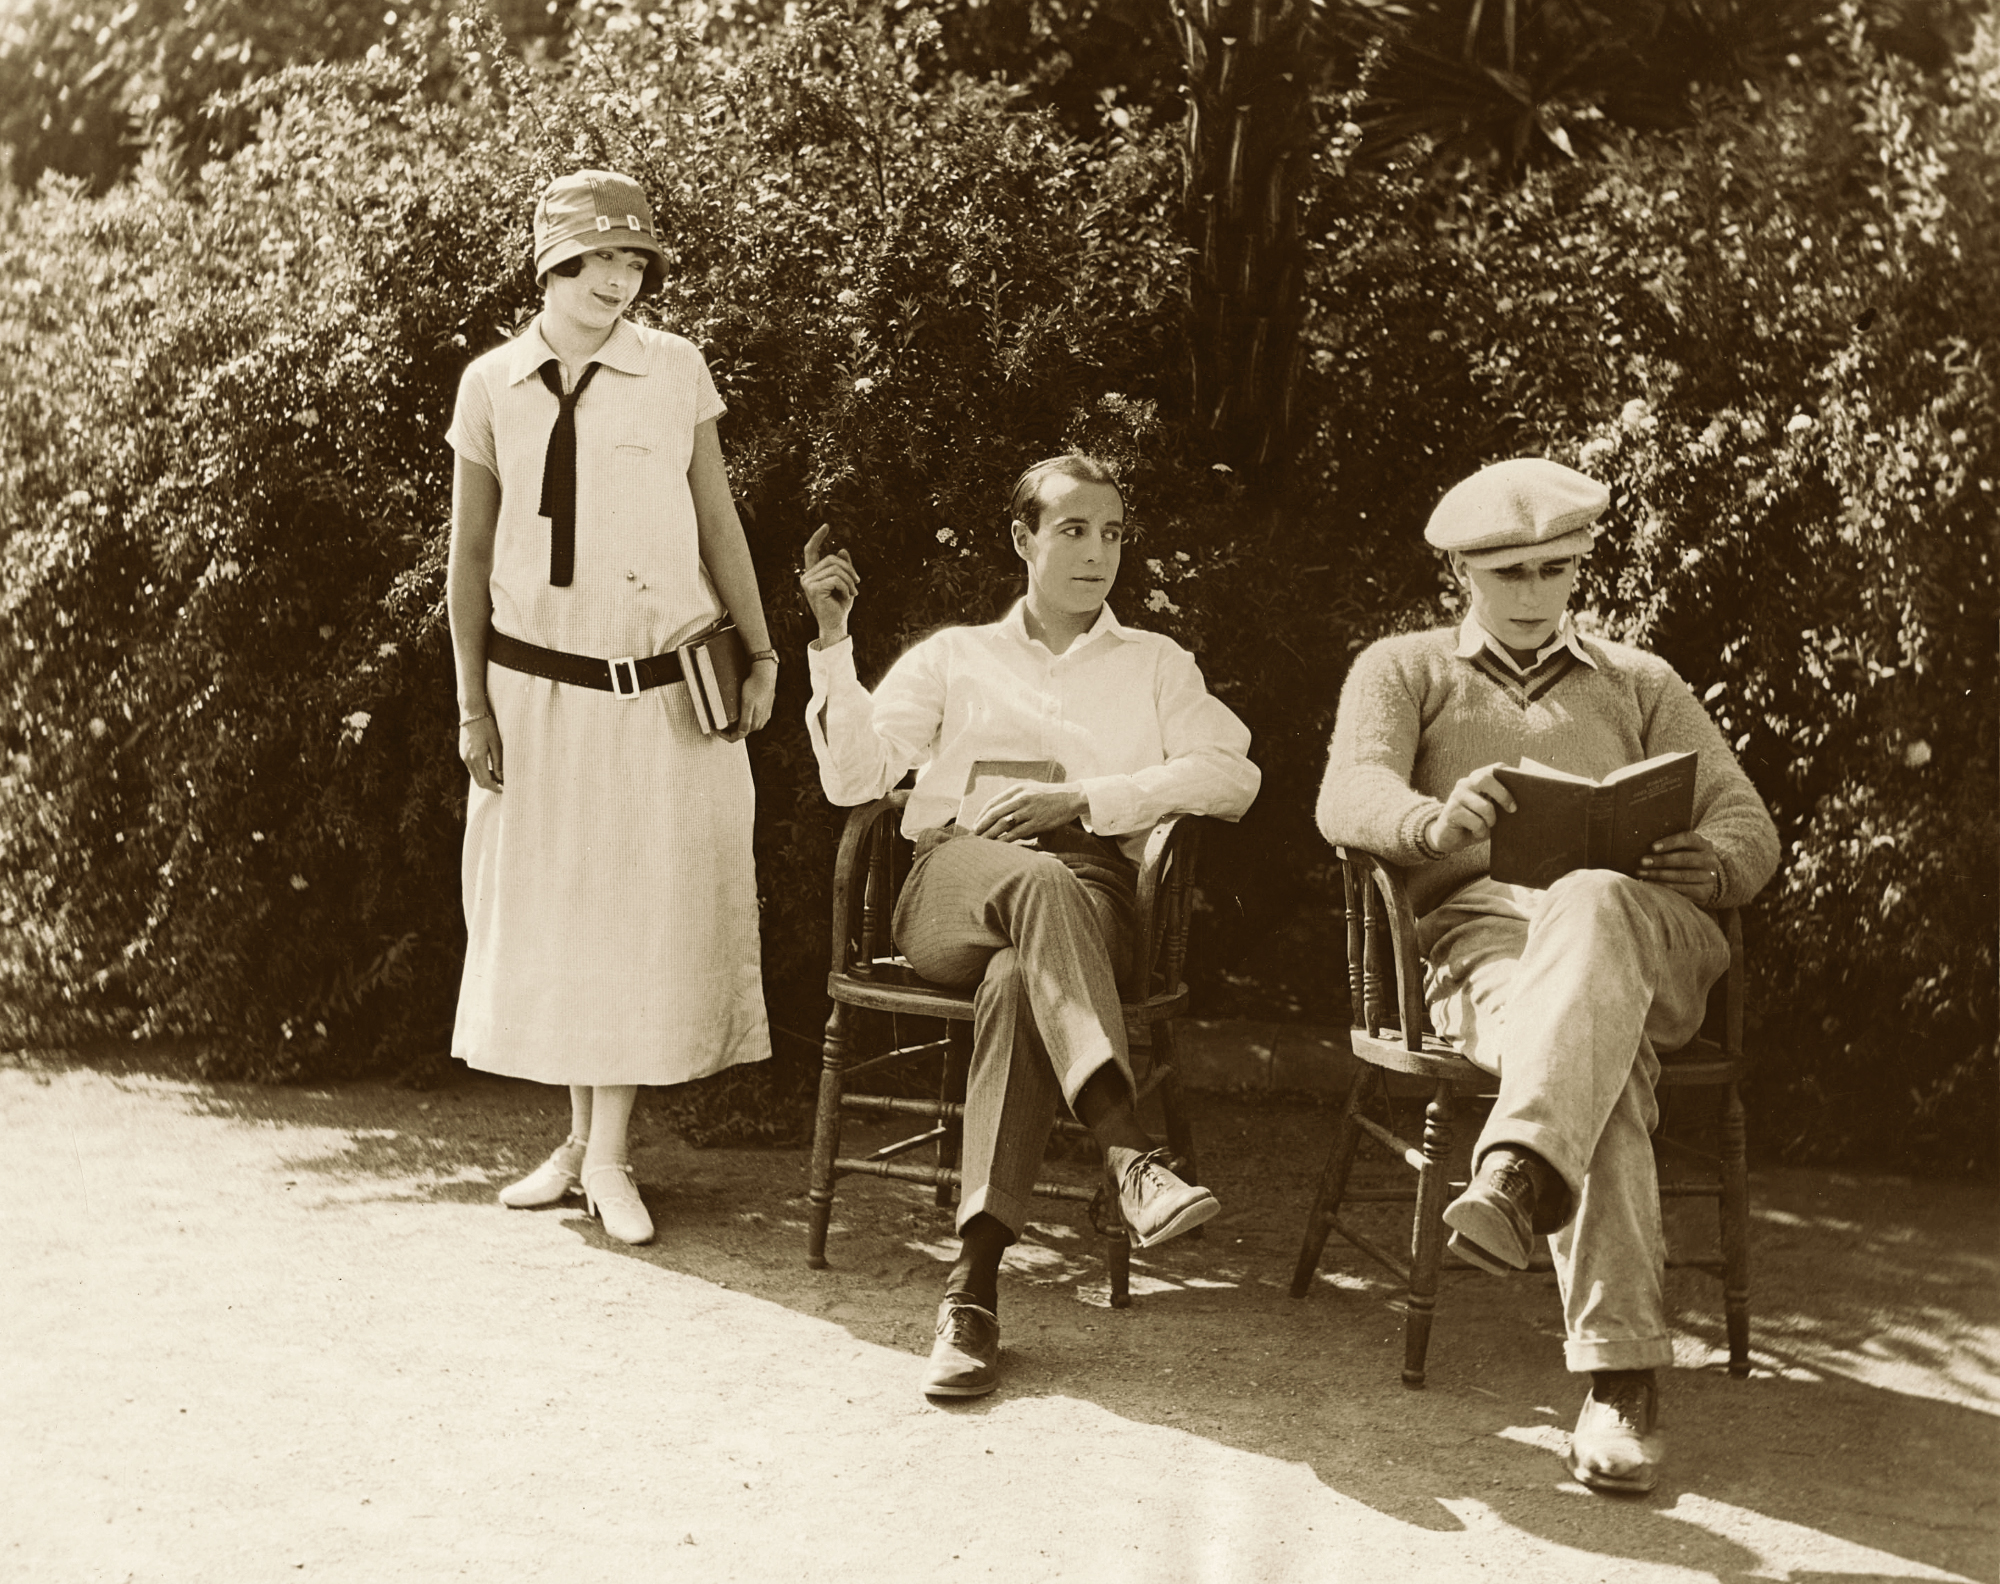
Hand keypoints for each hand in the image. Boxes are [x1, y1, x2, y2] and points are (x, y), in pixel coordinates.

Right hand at [460, 714, 502, 792]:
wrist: (472, 712)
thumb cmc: (487, 726)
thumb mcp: (497, 744)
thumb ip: (499, 762)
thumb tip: (502, 778)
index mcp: (476, 758)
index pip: (485, 781)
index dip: (495, 788)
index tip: (505, 789)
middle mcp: (467, 759)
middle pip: (479, 781)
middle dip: (491, 786)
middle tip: (504, 786)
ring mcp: (463, 756)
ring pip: (475, 776)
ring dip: (486, 779)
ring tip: (500, 777)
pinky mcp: (463, 753)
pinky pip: (472, 768)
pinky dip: (481, 772)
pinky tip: (491, 769)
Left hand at [724, 660, 776, 740]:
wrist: (765, 675)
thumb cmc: (754, 687)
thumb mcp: (747, 705)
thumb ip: (745, 722)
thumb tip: (740, 735)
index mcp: (754, 724)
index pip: (738, 737)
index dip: (725, 736)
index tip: (716, 730)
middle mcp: (760, 723)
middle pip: (741, 732)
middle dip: (730, 730)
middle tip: (719, 723)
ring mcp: (762, 717)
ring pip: (746, 725)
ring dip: (736, 724)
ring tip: (726, 717)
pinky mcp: (763, 710)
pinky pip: (751, 718)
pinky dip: (742, 717)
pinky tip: (738, 710)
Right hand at [799, 525, 858, 643]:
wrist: (836, 624)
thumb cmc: (840, 605)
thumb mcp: (845, 583)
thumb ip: (843, 567)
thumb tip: (842, 549)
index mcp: (812, 574)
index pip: (811, 551)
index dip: (817, 537)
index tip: (826, 526)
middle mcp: (807, 576)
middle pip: (831, 559)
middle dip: (848, 569)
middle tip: (857, 583)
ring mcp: (808, 582)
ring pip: (836, 569)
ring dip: (849, 580)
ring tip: (853, 592)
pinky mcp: (813, 589)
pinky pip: (836, 579)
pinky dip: (846, 587)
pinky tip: (848, 596)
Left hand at [973, 783, 1089, 842]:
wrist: (1072, 797)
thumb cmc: (1050, 796)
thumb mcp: (1030, 790)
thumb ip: (1015, 798)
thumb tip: (999, 812)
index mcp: (1018, 789)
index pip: (993, 802)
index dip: (981, 815)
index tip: (975, 824)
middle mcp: (1021, 798)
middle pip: (995, 813)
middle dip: (982, 825)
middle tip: (974, 835)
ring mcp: (1029, 810)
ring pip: (1003, 824)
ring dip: (991, 834)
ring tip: (982, 842)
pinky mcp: (1038, 822)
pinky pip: (1017, 833)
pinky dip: (1005, 840)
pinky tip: (999, 845)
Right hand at [1426, 762, 1516, 855]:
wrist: (1449, 837)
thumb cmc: (1476, 821)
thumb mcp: (1490, 809)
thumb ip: (1500, 801)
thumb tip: (1524, 801)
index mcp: (1478, 778)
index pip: (1497, 768)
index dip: (1512, 776)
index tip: (1524, 791)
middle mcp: (1465, 783)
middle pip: (1485, 779)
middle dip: (1503, 795)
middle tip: (1512, 809)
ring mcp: (1457, 796)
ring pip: (1484, 806)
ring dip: (1491, 820)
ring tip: (1488, 826)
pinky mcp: (1451, 812)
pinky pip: (1476, 822)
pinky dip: (1480, 831)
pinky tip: (1476, 832)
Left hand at [1639, 830, 1722, 902]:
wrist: (1705, 878)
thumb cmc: (1686, 858)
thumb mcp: (1684, 849)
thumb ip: (1670, 845)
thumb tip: (1642, 844)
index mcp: (1703, 844)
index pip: (1688, 839)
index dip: (1670, 842)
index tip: (1652, 847)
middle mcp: (1709, 860)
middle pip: (1685, 859)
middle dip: (1662, 860)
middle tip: (1643, 861)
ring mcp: (1709, 877)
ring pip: (1682, 876)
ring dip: (1659, 875)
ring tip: (1641, 873)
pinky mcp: (1704, 892)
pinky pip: (1682, 889)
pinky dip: (1664, 886)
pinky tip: (1650, 884)